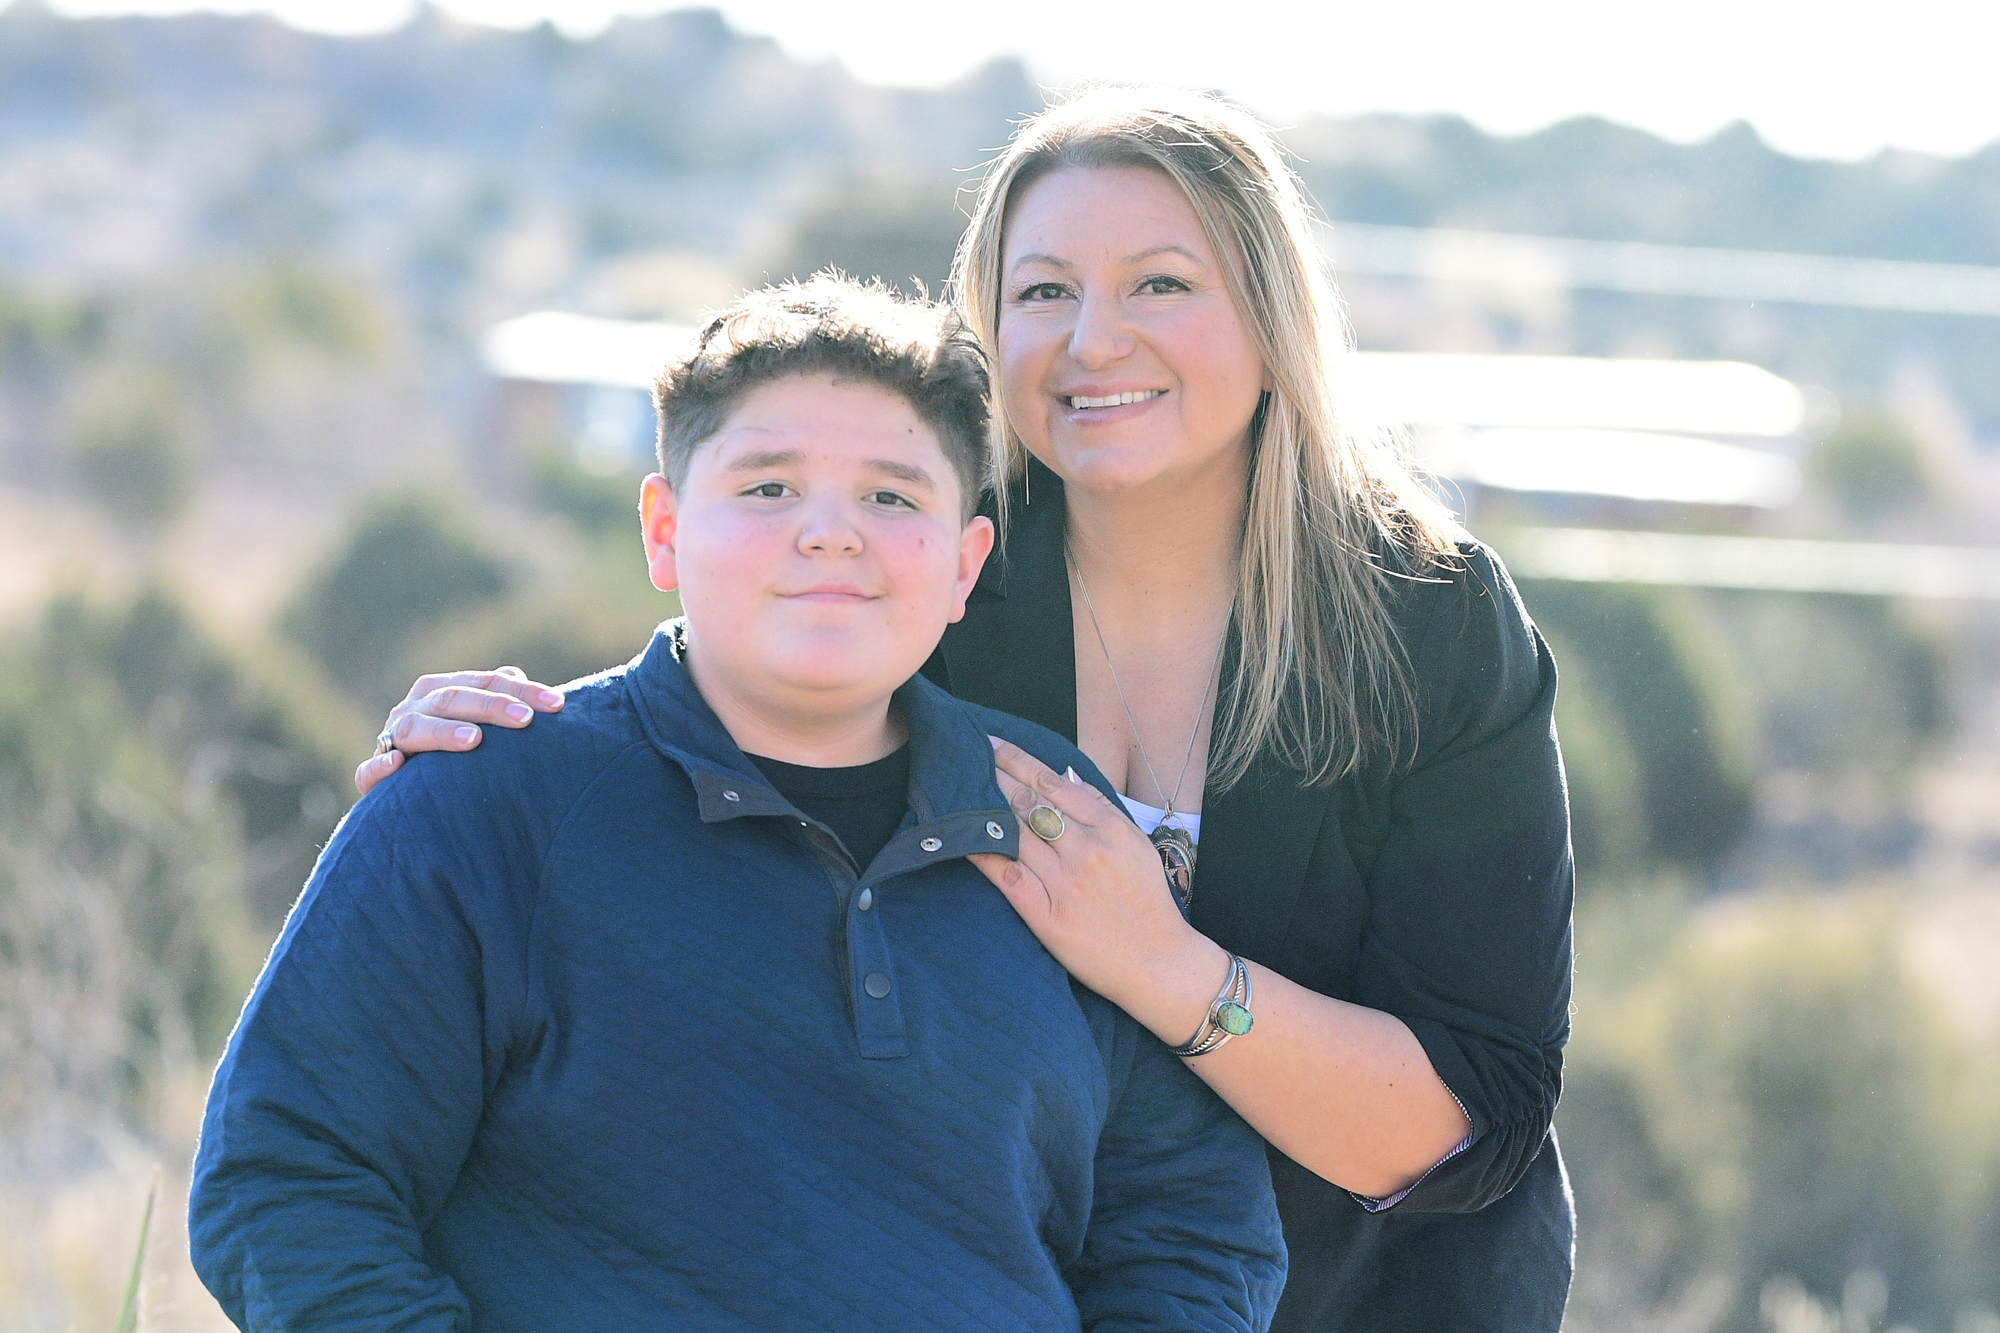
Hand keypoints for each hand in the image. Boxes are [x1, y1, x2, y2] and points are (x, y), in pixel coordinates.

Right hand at [353, 667, 563, 795]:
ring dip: (443, 732)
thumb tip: (518, 675)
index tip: (558, 704)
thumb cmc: (460, 753)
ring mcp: (391, 739)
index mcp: (444, 690)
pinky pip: (369, 772)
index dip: (523, 691)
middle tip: (525, 718)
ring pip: (414, 729)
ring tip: (474, 739)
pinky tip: (398, 765)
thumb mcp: (482, 722)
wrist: (409, 792)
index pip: (488, 682)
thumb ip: (501, 699)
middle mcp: (416, 708)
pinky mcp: (373, 775)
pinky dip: (380, 768)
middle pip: (453, 698)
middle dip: (491, 706)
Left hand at [968, 737, 1222, 1035]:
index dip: (1017, 761)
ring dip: (984, 807)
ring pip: (1015, 833)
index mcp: (1111, 828)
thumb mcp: (1137, 846)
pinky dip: (982, 853)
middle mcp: (1087, 850)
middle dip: (993, 776)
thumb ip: (1102, 811)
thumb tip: (1063, 777)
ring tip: (956, 789)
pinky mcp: (1048, 916)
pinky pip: (1006, 876)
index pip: (1053, 784)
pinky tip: (961, 837)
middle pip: (1029, 802)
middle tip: (963, 756)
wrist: (1160, 963)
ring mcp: (1066, 883)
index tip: (990, 744)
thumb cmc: (1148, 903)